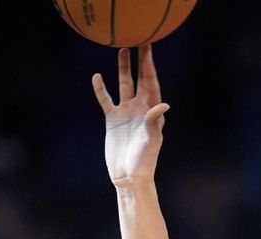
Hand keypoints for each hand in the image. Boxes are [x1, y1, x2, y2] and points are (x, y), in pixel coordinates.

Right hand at [92, 45, 168, 186]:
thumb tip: (162, 103)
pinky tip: (97, 76)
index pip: (151, 83)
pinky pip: (106, 100)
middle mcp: (140, 109)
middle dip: (140, 62)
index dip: (149, 66)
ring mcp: (126, 113)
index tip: (148, 49)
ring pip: (124, 86)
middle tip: (140, 41)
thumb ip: (153, 121)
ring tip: (122, 50)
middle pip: (139, 79)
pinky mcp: (113, 120)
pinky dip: (102, 89)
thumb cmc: (144, 160)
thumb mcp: (151, 140)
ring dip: (123, 69)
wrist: (129, 176)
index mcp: (152, 111)